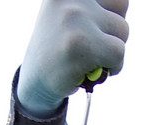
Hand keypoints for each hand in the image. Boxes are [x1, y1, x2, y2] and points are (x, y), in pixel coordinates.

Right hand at [17, 0, 128, 116]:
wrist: (36, 81)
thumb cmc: (61, 48)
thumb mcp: (74, 15)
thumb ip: (95, 7)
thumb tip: (123, 5)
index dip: (113, 13)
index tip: (99, 27)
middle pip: (122, 8)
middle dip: (114, 32)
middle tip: (92, 46)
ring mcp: (74, 18)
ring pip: (123, 31)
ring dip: (113, 51)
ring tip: (91, 58)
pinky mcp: (79, 44)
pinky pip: (118, 53)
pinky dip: (114, 67)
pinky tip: (93, 70)